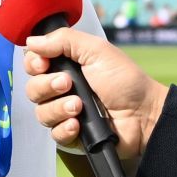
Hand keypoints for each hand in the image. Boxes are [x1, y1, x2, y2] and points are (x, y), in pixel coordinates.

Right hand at [23, 29, 167, 161]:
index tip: (44, 64)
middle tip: (69, 84)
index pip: (33, 64)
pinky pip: (54, 135)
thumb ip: (64, 40)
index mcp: (67, 66)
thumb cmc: (125, 80)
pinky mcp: (72, 135)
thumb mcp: (96, 51)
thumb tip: (31, 41)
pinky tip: (78, 125)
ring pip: (41, 113)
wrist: (144, 114)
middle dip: (46, 86)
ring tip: (79, 106)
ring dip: (58, 108)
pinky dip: (65, 129)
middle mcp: (62, 89)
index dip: (34, 64)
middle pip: (32, 89)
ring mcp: (66, 113)